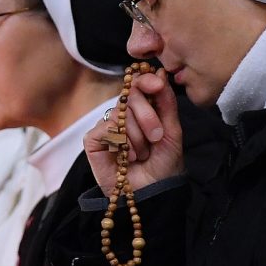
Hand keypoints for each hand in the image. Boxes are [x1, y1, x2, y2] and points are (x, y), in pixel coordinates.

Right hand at [84, 68, 183, 196]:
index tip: (157, 84)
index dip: (146, 81)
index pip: (139, 85)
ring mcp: (107, 127)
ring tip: (141, 155)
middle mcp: (124, 116)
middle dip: (147, 115)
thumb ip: (166, 103)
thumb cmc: (164, 166)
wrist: (153, 192)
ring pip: (119, 114)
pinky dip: (120, 143)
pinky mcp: (93, 141)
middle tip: (157, 136)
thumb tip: (159, 73)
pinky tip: (126, 157)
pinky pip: (105, 129)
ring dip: (136, 136)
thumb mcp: (172, 132)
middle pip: (130, 96)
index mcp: (142, 110)